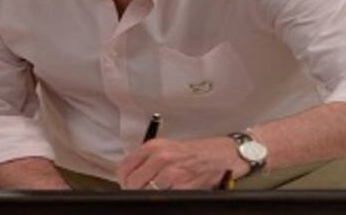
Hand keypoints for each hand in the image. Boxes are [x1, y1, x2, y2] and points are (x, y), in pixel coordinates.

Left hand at [117, 135, 248, 189]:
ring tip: (161, 191)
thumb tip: (129, 176)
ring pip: (147, 192)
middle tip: (142, 191)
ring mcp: (173, 172)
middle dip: (135, 190)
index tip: (127, 185)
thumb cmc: (195, 152)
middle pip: (133, 183)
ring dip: (151, 195)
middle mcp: (162, 157)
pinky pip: (166, 198)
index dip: (123, 180)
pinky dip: (167, 198)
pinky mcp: (185, 186)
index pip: (124, 168)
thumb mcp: (167, 148)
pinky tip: (173, 192)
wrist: (222, 154)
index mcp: (154, 147)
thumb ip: (147, 159)